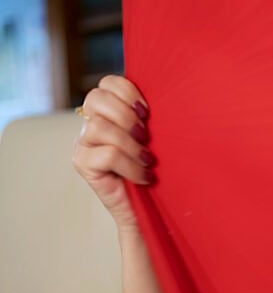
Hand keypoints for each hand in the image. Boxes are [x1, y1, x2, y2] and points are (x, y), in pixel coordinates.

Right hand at [73, 75, 153, 230]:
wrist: (148, 209)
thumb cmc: (158, 169)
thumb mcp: (157, 137)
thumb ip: (151, 117)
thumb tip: (170, 94)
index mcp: (109, 111)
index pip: (107, 83)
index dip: (128, 91)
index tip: (148, 112)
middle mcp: (91, 123)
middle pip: (96, 98)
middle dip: (126, 115)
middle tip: (145, 135)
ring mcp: (83, 143)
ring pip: (100, 127)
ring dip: (130, 144)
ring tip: (147, 159)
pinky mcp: (82, 164)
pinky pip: (107, 154)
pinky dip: (131, 165)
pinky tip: (144, 176)